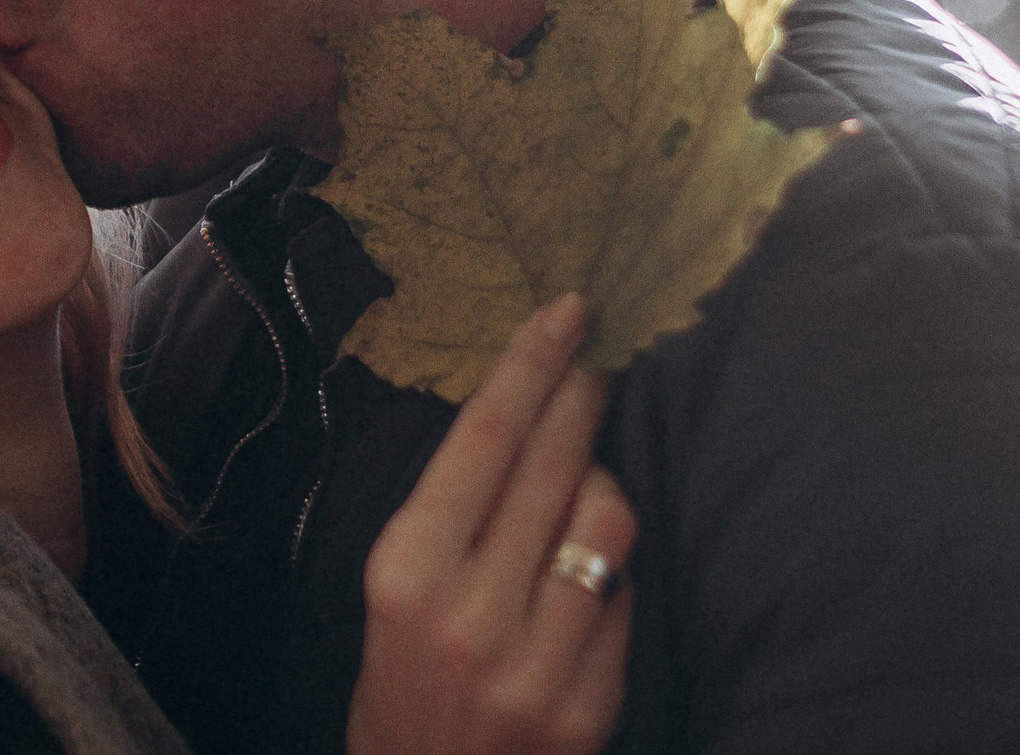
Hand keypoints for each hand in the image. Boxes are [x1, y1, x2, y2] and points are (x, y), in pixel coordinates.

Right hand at [348, 295, 636, 754]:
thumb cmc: (403, 689)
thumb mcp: (395, 598)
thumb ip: (451, 519)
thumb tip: (527, 421)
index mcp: (405, 573)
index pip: (482, 440)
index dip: (530, 366)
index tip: (566, 311)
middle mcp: (467, 614)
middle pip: (551, 465)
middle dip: (585, 393)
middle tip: (606, 348)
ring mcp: (532, 666)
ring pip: (606, 523)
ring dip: (604, 488)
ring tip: (583, 495)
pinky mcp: (585, 708)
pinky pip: (624, 600)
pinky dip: (611, 577)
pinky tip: (583, 587)